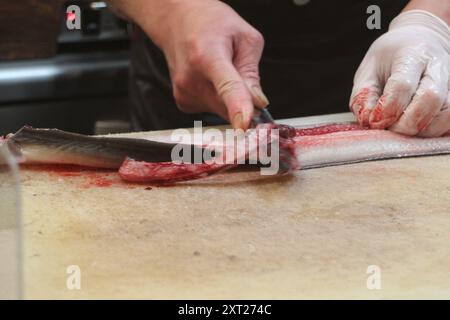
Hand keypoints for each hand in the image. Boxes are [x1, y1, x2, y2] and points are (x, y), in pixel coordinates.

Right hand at [146, 0, 267, 129]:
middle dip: (244, 103)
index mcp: (208, 56)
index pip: (227, 87)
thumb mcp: (244, 37)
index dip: (238, 108)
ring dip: (229, 99)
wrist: (176, 22)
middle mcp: (191, 78)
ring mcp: (184, 93)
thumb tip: (257, 103)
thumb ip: (252, 72)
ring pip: (222, 111)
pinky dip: (218, 100)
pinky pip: (213, 110)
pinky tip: (210, 79)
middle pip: (228, 106)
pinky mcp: (183, 103)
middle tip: (245, 79)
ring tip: (220, 70)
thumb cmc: (211, 24)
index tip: (244, 125)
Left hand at [350, 10, 448, 136]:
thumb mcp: (368, 71)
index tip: (373, 121)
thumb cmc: (389, 60)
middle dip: (407, 123)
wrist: (420, 43)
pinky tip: (417, 130)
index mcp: (412, 53)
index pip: (402, 84)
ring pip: (448, 114)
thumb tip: (367, 120)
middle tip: (389, 128)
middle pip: (431, 98)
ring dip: (423, 131)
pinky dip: (434, 132)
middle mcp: (439, 66)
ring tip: (403, 130)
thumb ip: (363, 96)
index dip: (386, 108)